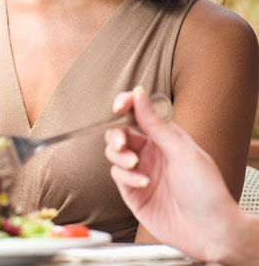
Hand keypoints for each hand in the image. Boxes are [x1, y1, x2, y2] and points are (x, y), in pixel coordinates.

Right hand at [105, 86, 240, 261]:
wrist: (211, 231)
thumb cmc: (206, 190)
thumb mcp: (182, 151)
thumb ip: (155, 124)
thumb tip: (139, 92)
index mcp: (165, 136)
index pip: (138, 112)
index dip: (126, 104)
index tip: (118, 107)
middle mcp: (151, 151)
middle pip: (120, 132)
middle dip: (116, 134)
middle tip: (122, 142)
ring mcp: (141, 171)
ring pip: (114, 153)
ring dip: (119, 156)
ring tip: (134, 164)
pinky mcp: (133, 193)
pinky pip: (118, 176)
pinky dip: (127, 177)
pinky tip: (143, 183)